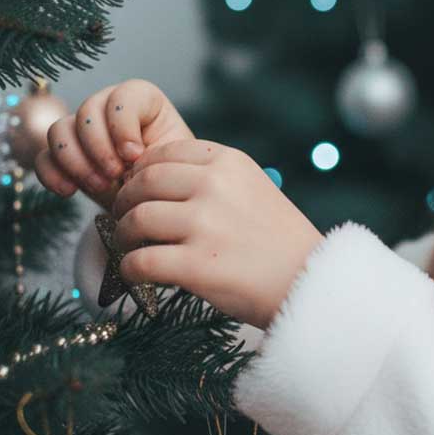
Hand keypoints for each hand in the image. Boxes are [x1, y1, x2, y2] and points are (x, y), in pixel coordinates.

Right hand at [34, 79, 194, 212]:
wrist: (155, 202)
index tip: (135, 155)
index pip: (123, 96)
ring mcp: (82, 130)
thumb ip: (156, 152)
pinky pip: (43, 157)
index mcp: (143, 101)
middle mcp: (108, 108)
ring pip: (59, 130)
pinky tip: (69, 191)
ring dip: (76, 161)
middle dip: (99, 147)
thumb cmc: (170, 176)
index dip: (123, 125)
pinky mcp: (64, 156)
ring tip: (100, 186)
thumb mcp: (173, 162)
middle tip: (115, 175)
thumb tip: (130, 157)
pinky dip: (52, 174)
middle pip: (87, 111)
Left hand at [109, 138, 324, 329]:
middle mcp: (215, 186)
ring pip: (136, 220)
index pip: (165, 153)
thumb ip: (213, 178)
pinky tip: (137, 274)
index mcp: (230, 162)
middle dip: (125, 201)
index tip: (139, 189)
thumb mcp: (254, 188)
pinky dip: (130, 269)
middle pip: (143, 183)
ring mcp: (205, 225)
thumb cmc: (279, 240)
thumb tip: (152, 180)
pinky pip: (139, 262)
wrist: (309, 281)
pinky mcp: (196, 265)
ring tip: (131, 247)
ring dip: (124, 236)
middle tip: (124, 219)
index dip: (142, 172)